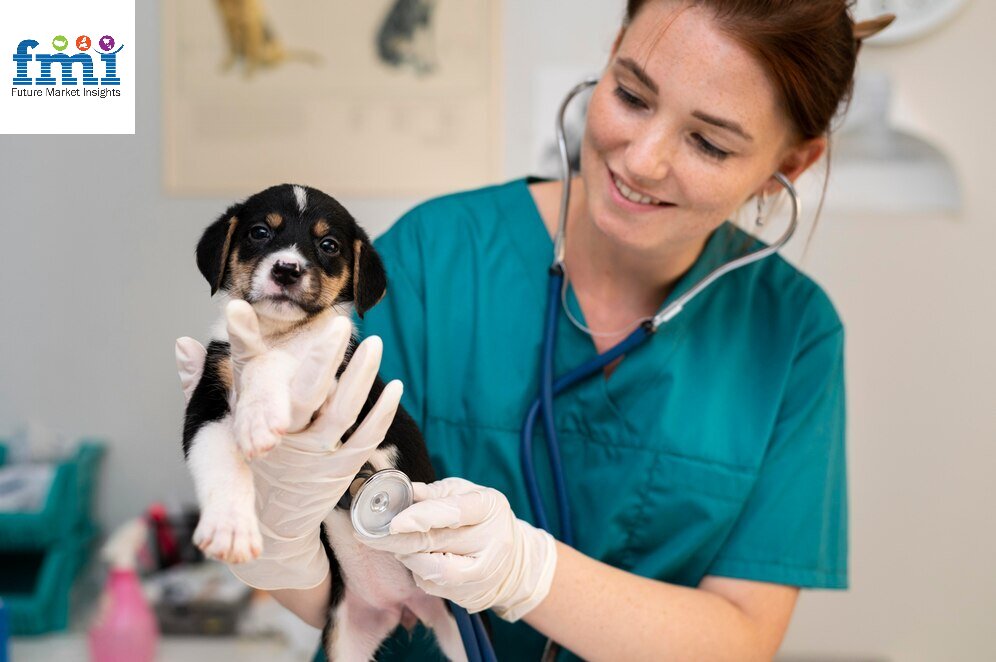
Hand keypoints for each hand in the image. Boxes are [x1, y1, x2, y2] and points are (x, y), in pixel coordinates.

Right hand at [175, 304, 402, 588]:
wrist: (272, 529)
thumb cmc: (243, 471)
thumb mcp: (215, 433)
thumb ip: (198, 384)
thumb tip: (182, 344)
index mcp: (255, 430)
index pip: (263, 386)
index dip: (264, 354)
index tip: (284, 324)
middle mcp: (288, 444)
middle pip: (311, 393)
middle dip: (327, 356)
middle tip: (341, 323)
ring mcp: (319, 458)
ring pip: (344, 410)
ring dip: (362, 375)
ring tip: (375, 343)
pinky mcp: (343, 469)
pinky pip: (367, 436)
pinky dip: (382, 410)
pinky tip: (395, 385)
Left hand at [357, 477, 557, 621]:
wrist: (515, 561)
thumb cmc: (481, 519)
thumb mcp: (465, 494)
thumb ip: (433, 494)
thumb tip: (400, 490)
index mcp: (489, 507)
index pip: (454, 512)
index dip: (422, 517)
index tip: (393, 521)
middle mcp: (491, 541)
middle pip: (435, 542)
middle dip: (395, 540)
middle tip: (366, 534)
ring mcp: (483, 572)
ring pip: (432, 570)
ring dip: (406, 557)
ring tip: (397, 546)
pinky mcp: (471, 595)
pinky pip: (433, 586)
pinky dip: (417, 573)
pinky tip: (417, 561)